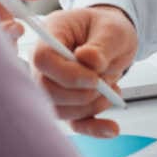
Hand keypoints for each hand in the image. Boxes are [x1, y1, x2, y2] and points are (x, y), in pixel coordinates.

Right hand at [35, 5, 137, 137]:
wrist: (113, 38)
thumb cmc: (108, 27)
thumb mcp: (112, 29)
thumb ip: (101, 45)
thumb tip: (89, 60)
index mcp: (52, 35)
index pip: (43, 59)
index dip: (66, 74)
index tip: (94, 79)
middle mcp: (46, 63)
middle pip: (47, 89)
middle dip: (81, 94)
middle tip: (106, 84)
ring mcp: (54, 85)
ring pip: (61, 109)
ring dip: (92, 106)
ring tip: (113, 88)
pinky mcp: (69, 103)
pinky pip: (75, 123)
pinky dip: (94, 128)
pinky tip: (112, 128)